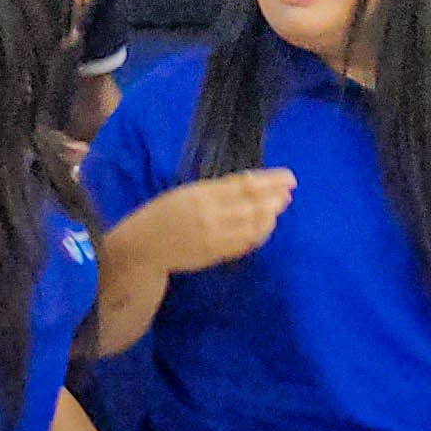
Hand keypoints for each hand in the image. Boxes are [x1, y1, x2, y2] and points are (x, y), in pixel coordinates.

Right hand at [114, 168, 297, 276]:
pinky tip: (266, 226)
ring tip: (280, 206)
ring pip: (254, 226)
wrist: (142, 247)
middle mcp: (209, 215)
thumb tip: (252, 182)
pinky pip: (246, 243)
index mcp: (200, 194)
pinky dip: (260, 233)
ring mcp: (214, 237)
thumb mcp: (185, 193)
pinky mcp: (216, 254)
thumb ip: (217, 189)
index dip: (271, 181)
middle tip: (288, 191)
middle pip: (254, 205)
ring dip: (271, 215)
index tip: (288, 177)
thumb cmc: (163, 214)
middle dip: (275, 198)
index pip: (245, 186)